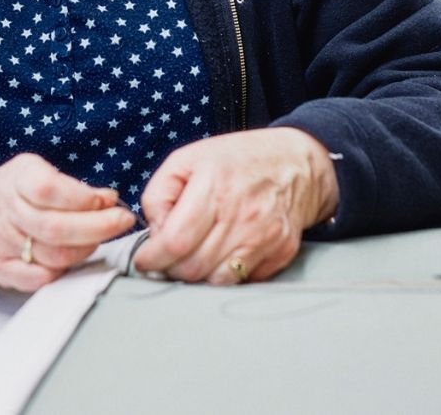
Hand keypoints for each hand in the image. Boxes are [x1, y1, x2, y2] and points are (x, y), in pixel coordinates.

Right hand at [0, 153, 136, 291]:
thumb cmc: (8, 191)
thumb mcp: (34, 172)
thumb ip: (71, 186)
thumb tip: (108, 198)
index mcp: (16, 180)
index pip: (51, 190)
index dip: (84, 198)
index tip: (110, 200)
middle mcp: (6, 211)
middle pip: (56, 228)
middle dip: (98, 227)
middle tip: (122, 222)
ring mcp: (1, 243)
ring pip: (51, 256)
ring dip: (85, 249)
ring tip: (99, 239)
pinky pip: (35, 279)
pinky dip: (60, 272)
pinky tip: (73, 259)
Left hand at [132, 128, 338, 283]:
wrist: (296, 163)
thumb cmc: (237, 158)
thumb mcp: (186, 159)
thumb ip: (159, 194)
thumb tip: (154, 233)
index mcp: (214, 185)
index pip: (176, 241)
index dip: (153, 257)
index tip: (144, 260)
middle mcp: (242, 214)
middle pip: (193, 267)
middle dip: (170, 268)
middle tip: (166, 258)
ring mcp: (264, 237)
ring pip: (215, 281)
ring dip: (196, 276)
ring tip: (191, 256)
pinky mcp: (281, 252)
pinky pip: (242, 281)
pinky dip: (224, 275)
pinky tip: (219, 255)